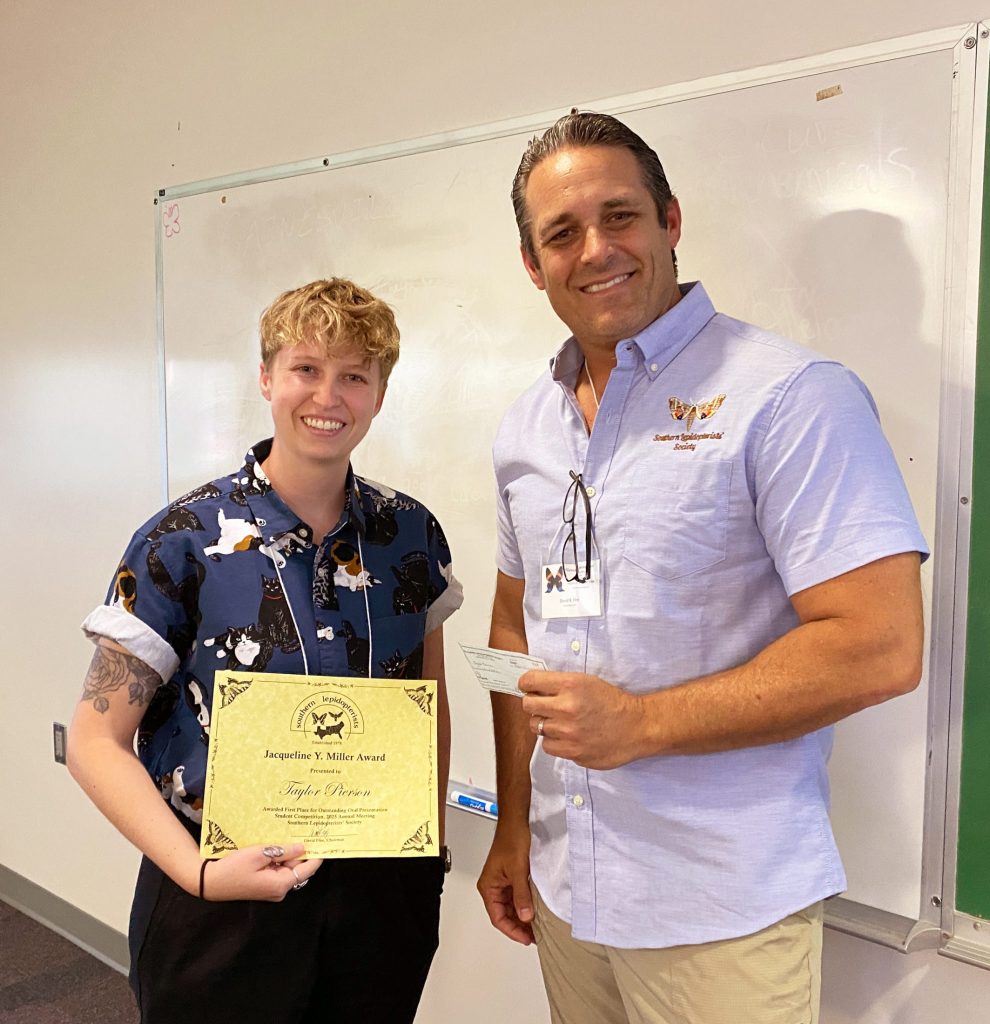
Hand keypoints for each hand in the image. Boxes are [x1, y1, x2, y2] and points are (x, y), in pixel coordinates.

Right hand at [200, 843, 322, 901]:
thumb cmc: (233, 868)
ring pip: (287, 867)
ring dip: (288, 853)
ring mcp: (271, 888)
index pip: (307, 869)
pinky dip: (279, 858)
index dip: (317, 854)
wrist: (210, 881)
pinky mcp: (264, 885)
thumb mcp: (259, 854)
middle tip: (308, 830)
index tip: (325, 841)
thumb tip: (302, 847)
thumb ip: (283, 851)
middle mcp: (279, 890)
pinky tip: (276, 844)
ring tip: (292, 832)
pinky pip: (277, 869)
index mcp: (280, 885)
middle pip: (298, 868)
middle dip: (301, 851)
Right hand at [477, 822, 533, 944]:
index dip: (512, 930)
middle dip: (519, 926)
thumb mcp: (517, 870)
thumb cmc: (512, 838)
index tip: (526, 938)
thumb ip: (521, 895)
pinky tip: (537, 910)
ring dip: (524, 916)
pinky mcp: (513, 877)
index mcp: (488, 886)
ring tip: (538, 926)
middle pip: (504, 915)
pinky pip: (518, 897)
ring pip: (512, 907)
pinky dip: (527, 905)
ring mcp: (504, 882)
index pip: (498, 917)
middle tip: (535, 935)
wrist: (518, 821)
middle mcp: (494, 886)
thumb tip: (525, 916)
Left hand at [520, 670, 643, 768]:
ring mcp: (568, 732)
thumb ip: (559, 684)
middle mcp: (566, 708)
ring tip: (562, 722)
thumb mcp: (587, 682)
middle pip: (528, 705)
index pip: (529, 681)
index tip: (529, 687)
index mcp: (570, 685)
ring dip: (545, 724)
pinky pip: (548, 746)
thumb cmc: (613, 702)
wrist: (637, 726)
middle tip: (544, 705)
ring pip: (537, 727)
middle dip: (534, 703)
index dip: (526, 683)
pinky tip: (568, 736)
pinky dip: (555, 741)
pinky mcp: (572, 752)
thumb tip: (532, 687)